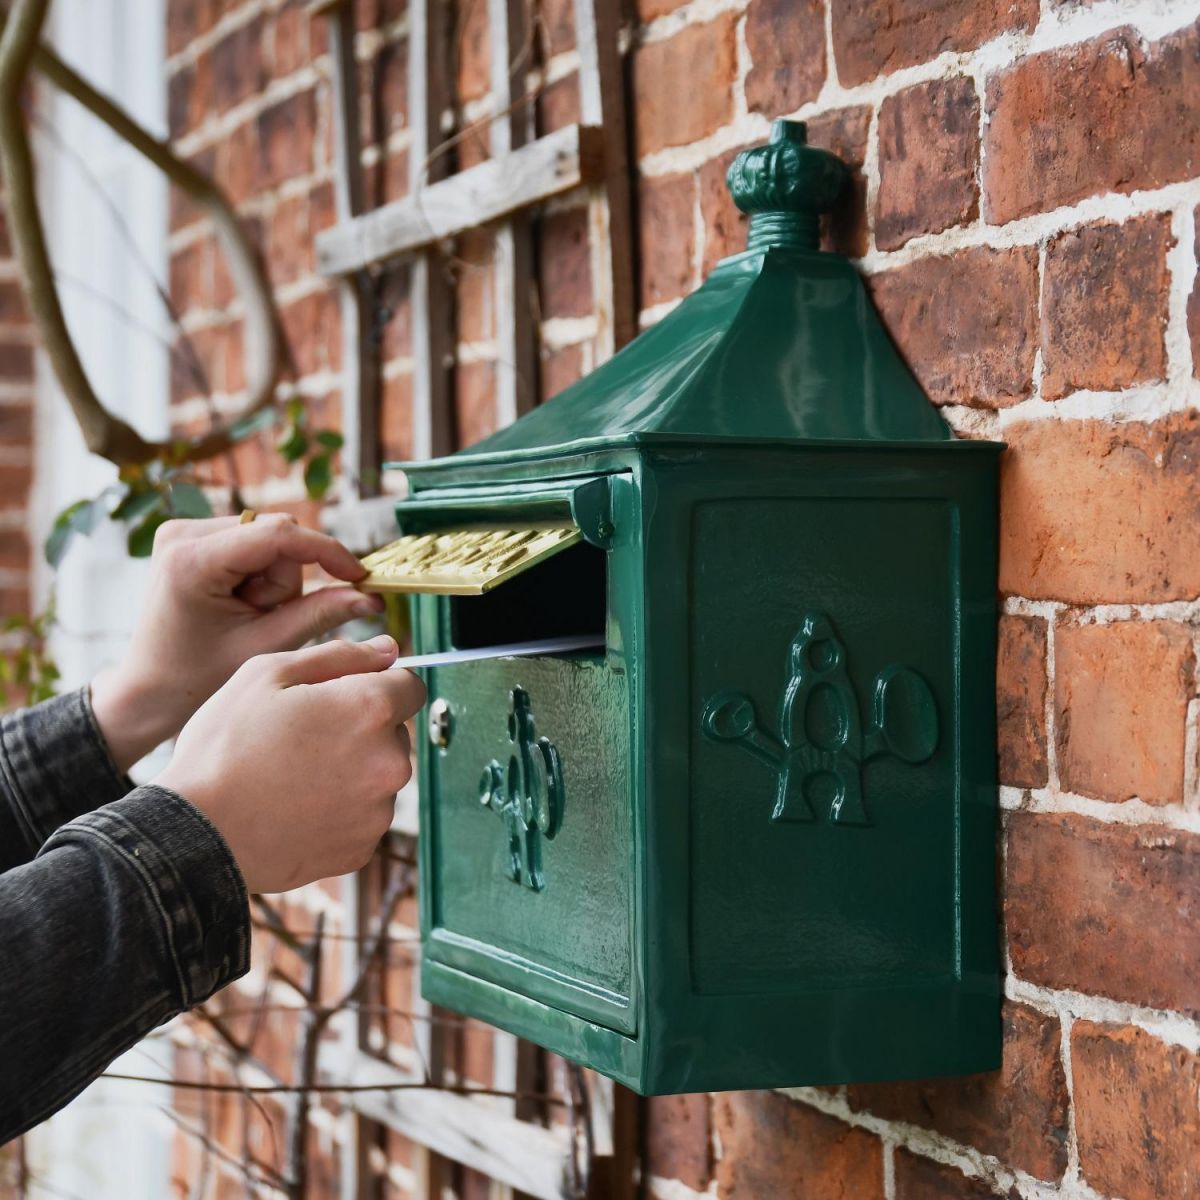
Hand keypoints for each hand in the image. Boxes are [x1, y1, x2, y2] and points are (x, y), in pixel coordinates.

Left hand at [91, 513, 382, 770]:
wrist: (149, 688)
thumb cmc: (198, 676)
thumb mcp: (266, 647)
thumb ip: (320, 615)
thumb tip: (369, 598)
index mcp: (192, 561)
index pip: (278, 534)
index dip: (326, 551)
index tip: (358, 575)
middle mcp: (182, 533)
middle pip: (276, 535)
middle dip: (285, 580)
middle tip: (262, 619)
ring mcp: (184, 530)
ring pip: (269, 538)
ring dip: (273, 579)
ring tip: (246, 615)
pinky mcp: (191, 535)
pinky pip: (253, 541)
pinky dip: (259, 573)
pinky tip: (239, 603)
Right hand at [155, 635, 425, 893]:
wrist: (196, 835)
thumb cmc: (224, 748)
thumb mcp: (267, 674)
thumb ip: (339, 654)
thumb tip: (388, 648)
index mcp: (372, 709)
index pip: (410, 686)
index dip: (376, 686)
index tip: (342, 697)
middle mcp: (389, 762)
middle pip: (394, 733)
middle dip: (361, 729)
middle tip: (303, 737)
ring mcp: (378, 811)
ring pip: (378, 776)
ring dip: (352, 771)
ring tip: (294, 776)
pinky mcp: (362, 848)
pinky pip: (362, 816)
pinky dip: (339, 811)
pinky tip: (297, 807)